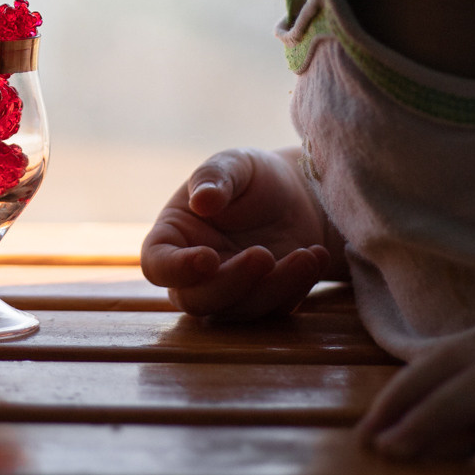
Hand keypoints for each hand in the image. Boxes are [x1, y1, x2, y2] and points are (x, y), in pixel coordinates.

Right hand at [140, 146, 337, 318]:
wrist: (297, 194)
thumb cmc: (252, 176)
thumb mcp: (234, 164)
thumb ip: (214, 177)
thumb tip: (201, 201)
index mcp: (173, 238)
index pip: (157, 265)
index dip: (176, 269)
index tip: (207, 257)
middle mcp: (195, 274)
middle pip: (197, 300)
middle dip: (232, 283)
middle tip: (265, 255)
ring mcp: (231, 292)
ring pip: (241, 311)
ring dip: (274, 287)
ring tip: (306, 254)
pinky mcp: (265, 302)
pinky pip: (276, 310)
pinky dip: (298, 287)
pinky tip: (317, 256)